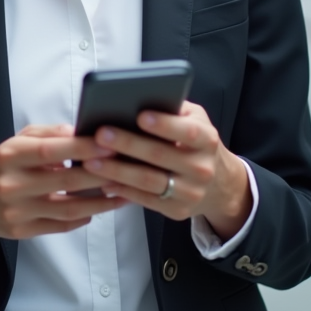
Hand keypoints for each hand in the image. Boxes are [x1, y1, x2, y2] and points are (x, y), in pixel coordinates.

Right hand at [0, 124, 123, 265]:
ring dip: (100, 202)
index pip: (51, 150)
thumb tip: (79, 131)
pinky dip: (84, 218)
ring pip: (68, 209)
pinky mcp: (23, 232)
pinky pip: (61, 226)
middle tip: (126, 168)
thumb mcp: (17, 141)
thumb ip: (48, 133)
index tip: (109, 144)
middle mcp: (13, 184)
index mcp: (11, 155)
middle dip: (100, 174)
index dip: (82, 148)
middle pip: (65, 181)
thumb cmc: (3, 166)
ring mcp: (18, 211)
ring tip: (123, 192)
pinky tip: (100, 209)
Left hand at [85, 102, 252, 239]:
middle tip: (100, 134)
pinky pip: (146, 200)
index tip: (139, 116)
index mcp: (207, 140)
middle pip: (160, 156)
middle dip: (128, 144)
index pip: (187, 131)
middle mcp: (202, 167)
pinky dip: (122, 190)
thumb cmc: (195, 142)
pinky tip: (104, 181)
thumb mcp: (195, 121)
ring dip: (117, 171)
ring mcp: (191, 192)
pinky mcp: (178, 211)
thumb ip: (173, 109)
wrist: (219, 183)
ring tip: (91, 161)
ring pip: (149, 181)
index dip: (164, 124)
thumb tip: (137, 99)